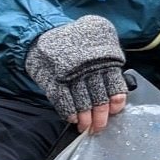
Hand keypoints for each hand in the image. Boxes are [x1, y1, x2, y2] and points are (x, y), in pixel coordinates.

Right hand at [24, 15, 128, 133]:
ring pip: (82, 103)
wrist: (42, 32)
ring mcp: (70, 74)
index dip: (116, 102)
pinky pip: (63, 100)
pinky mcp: (53, 80)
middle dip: (100, 117)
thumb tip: (117, 85)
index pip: (115, 86)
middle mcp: (89, 68)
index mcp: (104, 59)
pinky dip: (68, 112)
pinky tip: (73, 118)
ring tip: (86, 127)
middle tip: (99, 127)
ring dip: (85, 118)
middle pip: (99, 99)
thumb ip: (110, 59)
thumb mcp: (99, 38)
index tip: (113, 111)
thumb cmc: (76, 38)